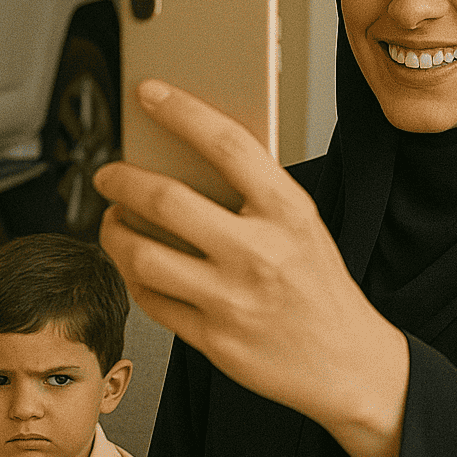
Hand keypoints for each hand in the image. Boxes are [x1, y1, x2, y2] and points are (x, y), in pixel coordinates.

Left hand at [94, 80, 409, 456]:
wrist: (349, 364)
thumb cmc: (320, 287)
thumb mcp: (302, 226)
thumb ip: (254, 194)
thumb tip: (183, 157)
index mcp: (288, 212)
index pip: (227, 144)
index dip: (181, 111)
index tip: (148, 92)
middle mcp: (259, 253)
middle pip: (166, 201)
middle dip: (122, 180)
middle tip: (107, 174)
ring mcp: (233, 300)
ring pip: (144, 256)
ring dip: (115, 233)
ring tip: (115, 221)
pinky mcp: (215, 340)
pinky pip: (151, 301)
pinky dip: (133, 277)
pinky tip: (134, 264)